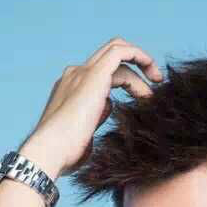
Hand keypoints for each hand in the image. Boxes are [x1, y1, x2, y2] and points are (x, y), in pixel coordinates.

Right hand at [18, 36, 163, 178]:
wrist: (50, 151)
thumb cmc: (64, 155)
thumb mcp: (85, 137)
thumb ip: (95, 122)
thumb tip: (108, 114)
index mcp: (73, 89)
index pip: (103, 75)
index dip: (127, 82)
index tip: (143, 100)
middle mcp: (76, 75)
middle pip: (110, 57)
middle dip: (135, 65)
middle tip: (155, 84)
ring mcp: (82, 73)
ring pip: (117, 52)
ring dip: (141, 64)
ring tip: (157, 85)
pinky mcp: (93, 75)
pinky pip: (120, 52)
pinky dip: (139, 56)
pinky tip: (152, 76)